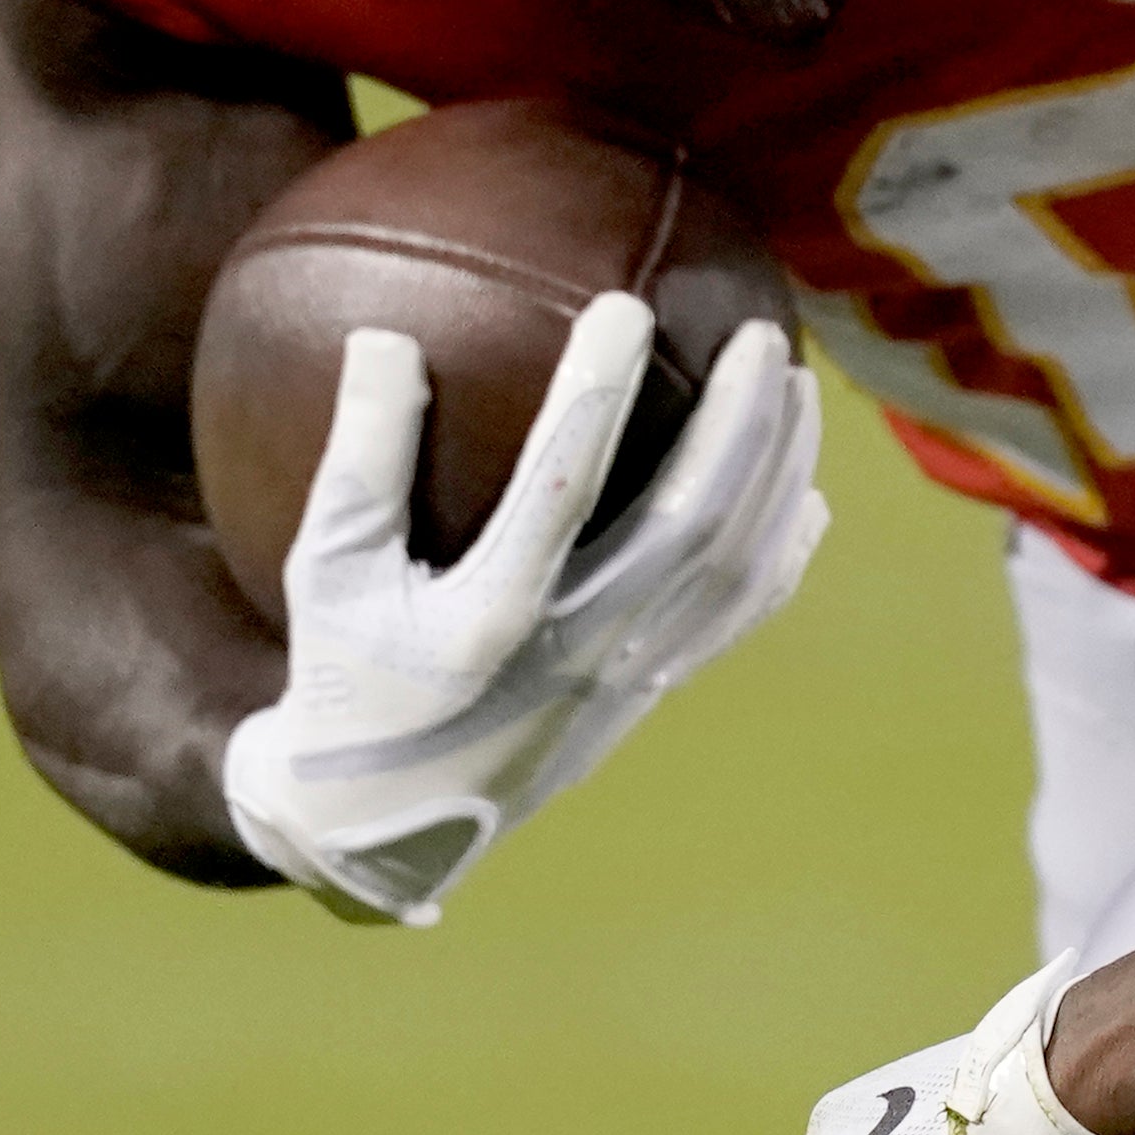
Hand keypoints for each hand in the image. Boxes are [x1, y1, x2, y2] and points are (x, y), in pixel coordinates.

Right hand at [225, 297, 825, 921]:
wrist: (379, 829)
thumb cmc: (344, 678)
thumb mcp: (328, 573)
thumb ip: (361, 460)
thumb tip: (381, 335)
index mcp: (488, 622)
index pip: (559, 489)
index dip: (597, 396)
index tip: (625, 305)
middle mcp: (575, 654)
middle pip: (689, 525)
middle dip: (738, 425)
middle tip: (760, 332)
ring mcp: (625, 680)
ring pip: (733, 568)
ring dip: (777, 473)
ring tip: (797, 385)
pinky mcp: (649, 698)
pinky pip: (738, 618)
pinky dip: (781, 553)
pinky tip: (806, 493)